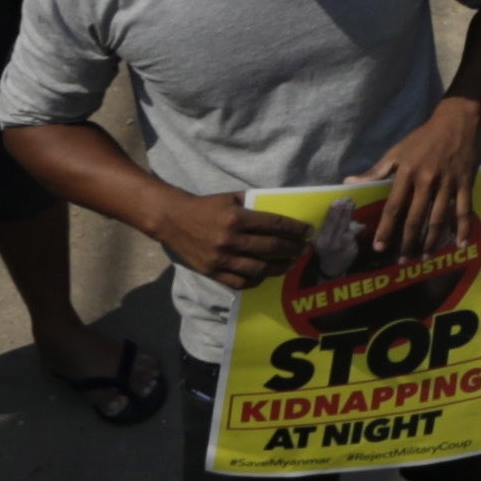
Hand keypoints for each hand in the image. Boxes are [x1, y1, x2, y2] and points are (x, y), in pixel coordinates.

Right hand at [156, 185, 311, 288]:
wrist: (172, 220)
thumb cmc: (205, 206)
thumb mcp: (230, 198)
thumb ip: (253, 205)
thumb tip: (279, 214)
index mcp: (236, 218)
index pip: (274, 224)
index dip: (294, 229)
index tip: (308, 231)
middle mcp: (230, 240)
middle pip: (270, 248)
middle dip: (292, 249)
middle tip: (305, 249)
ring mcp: (221, 259)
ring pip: (258, 269)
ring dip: (279, 268)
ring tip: (290, 264)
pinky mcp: (212, 272)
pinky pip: (240, 282)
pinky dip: (256, 281)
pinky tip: (266, 276)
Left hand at [359, 96, 480, 261]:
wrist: (456, 122)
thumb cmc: (422, 138)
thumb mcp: (397, 151)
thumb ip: (375, 171)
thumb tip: (349, 182)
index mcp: (407, 173)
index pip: (394, 206)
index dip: (386, 228)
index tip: (380, 247)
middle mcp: (427, 181)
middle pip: (416, 218)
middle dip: (408, 242)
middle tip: (402, 261)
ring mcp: (448, 183)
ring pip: (439, 218)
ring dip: (431, 241)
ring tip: (425, 257)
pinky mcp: (466, 184)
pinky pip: (464, 210)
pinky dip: (463, 228)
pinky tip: (459, 245)